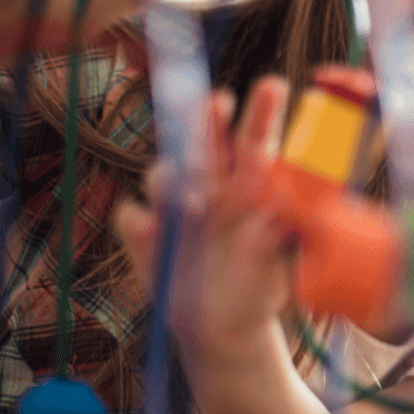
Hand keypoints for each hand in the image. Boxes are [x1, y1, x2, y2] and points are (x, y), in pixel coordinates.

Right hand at [115, 76, 294, 354]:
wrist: (224, 328)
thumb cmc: (260, 290)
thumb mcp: (277, 271)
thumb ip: (276, 243)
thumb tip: (281, 220)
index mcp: (251, 188)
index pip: (257, 141)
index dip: (263, 112)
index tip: (274, 85)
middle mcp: (212, 186)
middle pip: (205, 139)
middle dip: (208, 116)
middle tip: (219, 100)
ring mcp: (176, 206)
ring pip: (164, 171)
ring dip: (174, 177)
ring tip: (194, 204)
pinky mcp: (146, 233)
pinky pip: (132, 215)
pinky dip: (139, 221)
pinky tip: (152, 234)